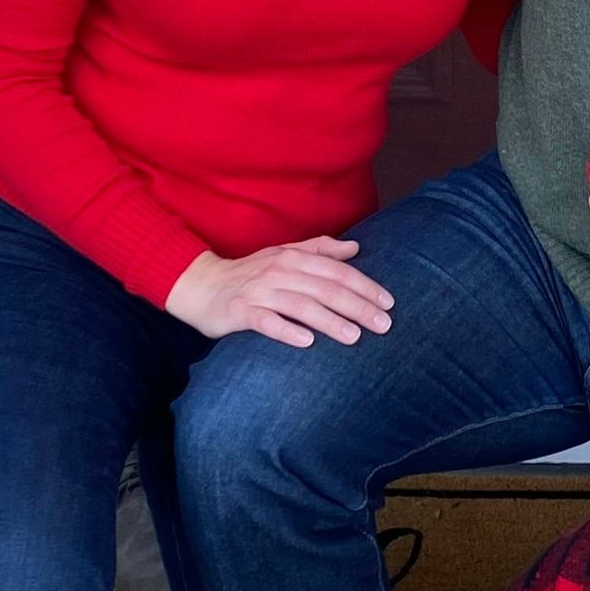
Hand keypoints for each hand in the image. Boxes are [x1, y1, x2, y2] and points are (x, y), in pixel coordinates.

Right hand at [165, 239, 393, 347]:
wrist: (200, 285)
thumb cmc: (249, 273)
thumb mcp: (284, 255)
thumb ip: (319, 250)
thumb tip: (355, 248)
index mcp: (293, 257)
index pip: (337, 271)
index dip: (365, 286)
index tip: (389, 303)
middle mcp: (279, 271)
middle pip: (326, 288)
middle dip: (358, 306)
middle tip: (384, 324)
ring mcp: (259, 292)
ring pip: (301, 305)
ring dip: (330, 321)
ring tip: (355, 336)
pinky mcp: (240, 312)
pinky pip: (266, 322)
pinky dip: (287, 330)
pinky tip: (307, 342)